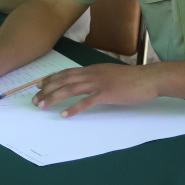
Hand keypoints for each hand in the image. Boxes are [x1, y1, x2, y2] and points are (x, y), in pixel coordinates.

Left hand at [31, 63, 163, 117]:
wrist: (149, 79)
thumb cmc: (132, 79)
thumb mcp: (109, 75)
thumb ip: (96, 78)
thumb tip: (85, 84)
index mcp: (92, 70)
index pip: (66, 73)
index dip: (51, 79)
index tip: (38, 86)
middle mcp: (92, 74)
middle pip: (63, 80)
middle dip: (46, 90)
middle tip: (35, 99)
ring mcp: (99, 83)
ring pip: (70, 89)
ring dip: (54, 98)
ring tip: (42, 106)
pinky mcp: (107, 94)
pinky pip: (87, 101)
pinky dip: (74, 108)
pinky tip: (65, 114)